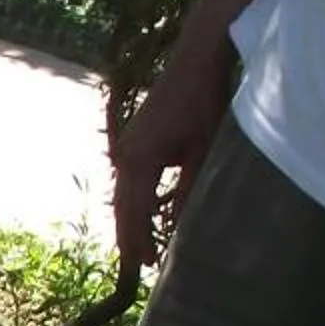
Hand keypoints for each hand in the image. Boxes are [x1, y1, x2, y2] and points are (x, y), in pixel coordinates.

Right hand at [110, 58, 232, 272]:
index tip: (148, 265)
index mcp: (140, 160)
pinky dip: (133, 199)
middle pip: (122, 206)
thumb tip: (180, 224)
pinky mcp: (135, 139)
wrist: (193, 60)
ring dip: (129, 219)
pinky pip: (128, 178)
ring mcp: (128, 145)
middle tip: (138, 264)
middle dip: (129, 236)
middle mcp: (126, 155)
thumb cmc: (203, 101)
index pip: (135, 212)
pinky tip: (143, 209)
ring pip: (123, 193)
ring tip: (137, 244)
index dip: (140, 240)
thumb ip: (190, 188)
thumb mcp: (202, 149)